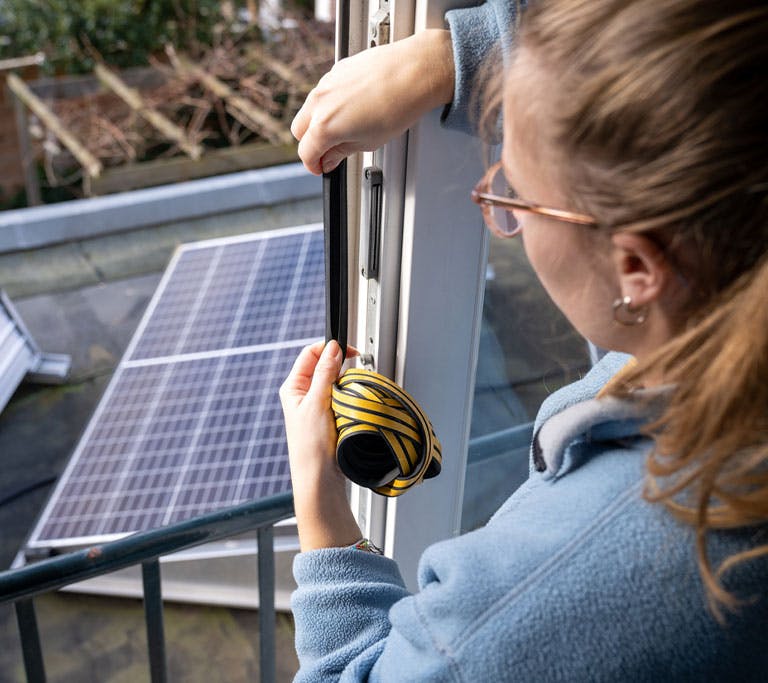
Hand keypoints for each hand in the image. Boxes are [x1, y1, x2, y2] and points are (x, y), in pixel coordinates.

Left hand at [279, 341, 361, 550]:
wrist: (319, 479)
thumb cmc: (310, 447)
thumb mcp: (317, 403)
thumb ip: (325, 373)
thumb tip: (332, 348)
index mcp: (293, 387)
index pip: (310, 354)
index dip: (329, 348)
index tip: (349, 350)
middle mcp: (304, 394)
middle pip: (324, 366)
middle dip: (341, 366)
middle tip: (353, 372)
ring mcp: (317, 405)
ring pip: (336, 382)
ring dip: (347, 384)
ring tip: (351, 394)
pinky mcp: (330, 417)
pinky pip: (343, 398)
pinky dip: (351, 398)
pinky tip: (354, 405)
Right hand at [291, 29, 454, 174]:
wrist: (413, 73)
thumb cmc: (397, 107)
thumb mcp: (368, 142)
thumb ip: (341, 152)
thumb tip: (330, 159)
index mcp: (324, 126)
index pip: (306, 152)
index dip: (314, 165)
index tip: (321, 167)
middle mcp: (319, 102)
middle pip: (300, 130)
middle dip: (311, 143)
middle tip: (330, 152)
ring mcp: (326, 84)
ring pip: (310, 109)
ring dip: (319, 123)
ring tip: (346, 130)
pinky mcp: (337, 71)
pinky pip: (324, 93)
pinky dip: (330, 105)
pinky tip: (353, 109)